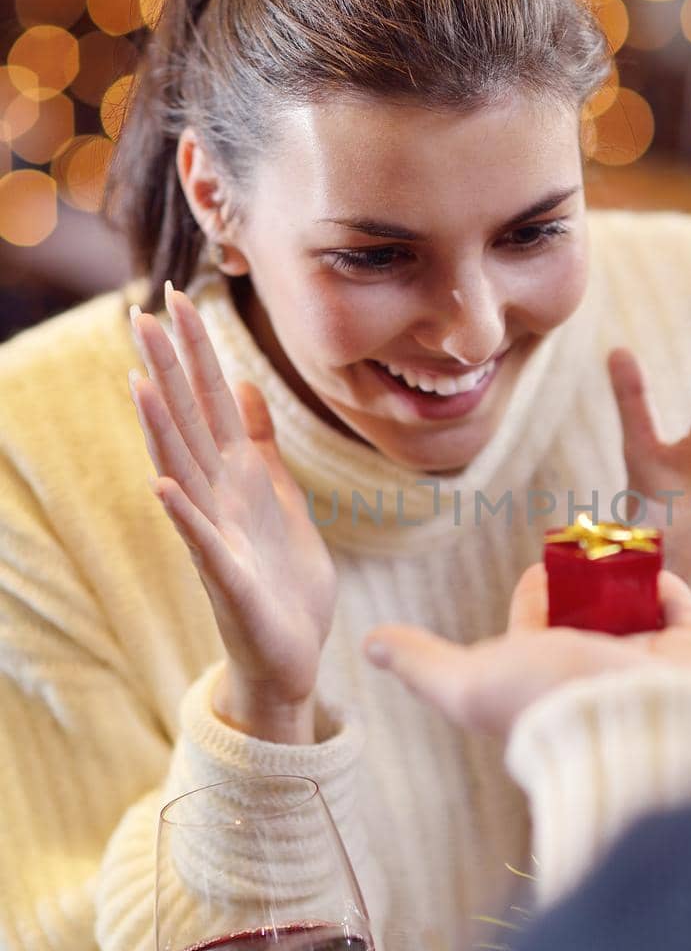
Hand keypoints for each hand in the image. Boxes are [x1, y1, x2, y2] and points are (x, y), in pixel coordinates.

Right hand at [128, 283, 336, 709]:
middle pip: (188, 424)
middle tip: (143, 313)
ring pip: (184, 472)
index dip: (197, 351)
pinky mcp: (227, 579)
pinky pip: (201, 542)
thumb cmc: (283, 578)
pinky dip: (183, 514)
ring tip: (139, 382)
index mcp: (236, 477)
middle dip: (168, 371)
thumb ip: (261, 444)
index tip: (177, 297)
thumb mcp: (279, 497)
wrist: (292, 654)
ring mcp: (216, 537)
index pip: (211, 402)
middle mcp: (216, 498)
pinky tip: (163, 485)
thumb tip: (247, 385)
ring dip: (161, 429)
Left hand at [362, 563, 690, 737]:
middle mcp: (598, 676)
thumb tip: (368, 644)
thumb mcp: (470, 683)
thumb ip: (423, 664)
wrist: (645, 724)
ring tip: (619, 543)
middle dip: (584, 582)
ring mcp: (650, 668)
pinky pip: (682, 610)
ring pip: (634, 610)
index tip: (541, 564)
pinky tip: (653, 565)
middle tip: (585, 544)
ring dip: (625, 577)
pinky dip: (668, 585)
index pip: (535, 624)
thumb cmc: (554, 704)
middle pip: (586, 614)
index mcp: (546, 682)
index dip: (534, 591)